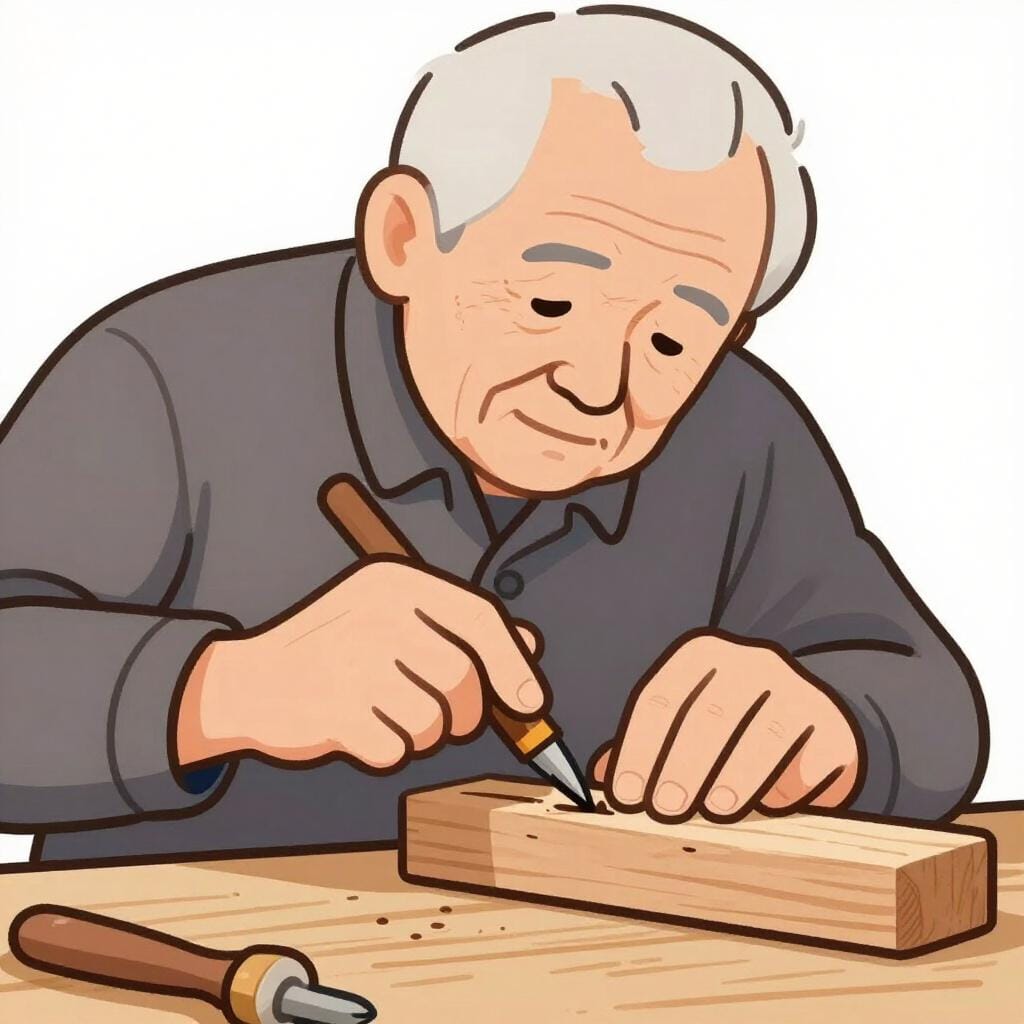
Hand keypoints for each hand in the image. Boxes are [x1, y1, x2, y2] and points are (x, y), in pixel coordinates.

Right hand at [176, 558, 546, 771]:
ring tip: (392, 719)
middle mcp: (377, 614)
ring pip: (434, 723)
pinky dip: (387, 752)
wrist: (251, 680)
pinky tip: (361, 731)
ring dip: (423, 736)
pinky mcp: (332, 712)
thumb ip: (461, 627)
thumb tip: (531, 645)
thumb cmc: (338, 649)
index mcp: (396, 581)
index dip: (514, 666)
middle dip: (465, 715)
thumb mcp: (394, 618)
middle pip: (463, 681)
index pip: (480, 619)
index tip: (530, 704)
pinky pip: (395, 751)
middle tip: (445, 720)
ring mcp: (352, 662)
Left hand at [592, 631, 861, 820]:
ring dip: (734, 777)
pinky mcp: (832, 727)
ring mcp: (796, 691)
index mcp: (702, 657)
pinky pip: (807, 761)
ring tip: (714, 810)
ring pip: (761, 736)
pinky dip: (785, 789)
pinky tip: (767, 808)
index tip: (626, 795)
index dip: (639, 750)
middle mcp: (750, 664)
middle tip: (665, 809)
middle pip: (709, 717)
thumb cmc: (731, 726)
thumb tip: (598, 779)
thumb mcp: (686, 723)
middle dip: (683, 766)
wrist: (811, 716)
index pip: (662, 700)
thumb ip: (644, 746)